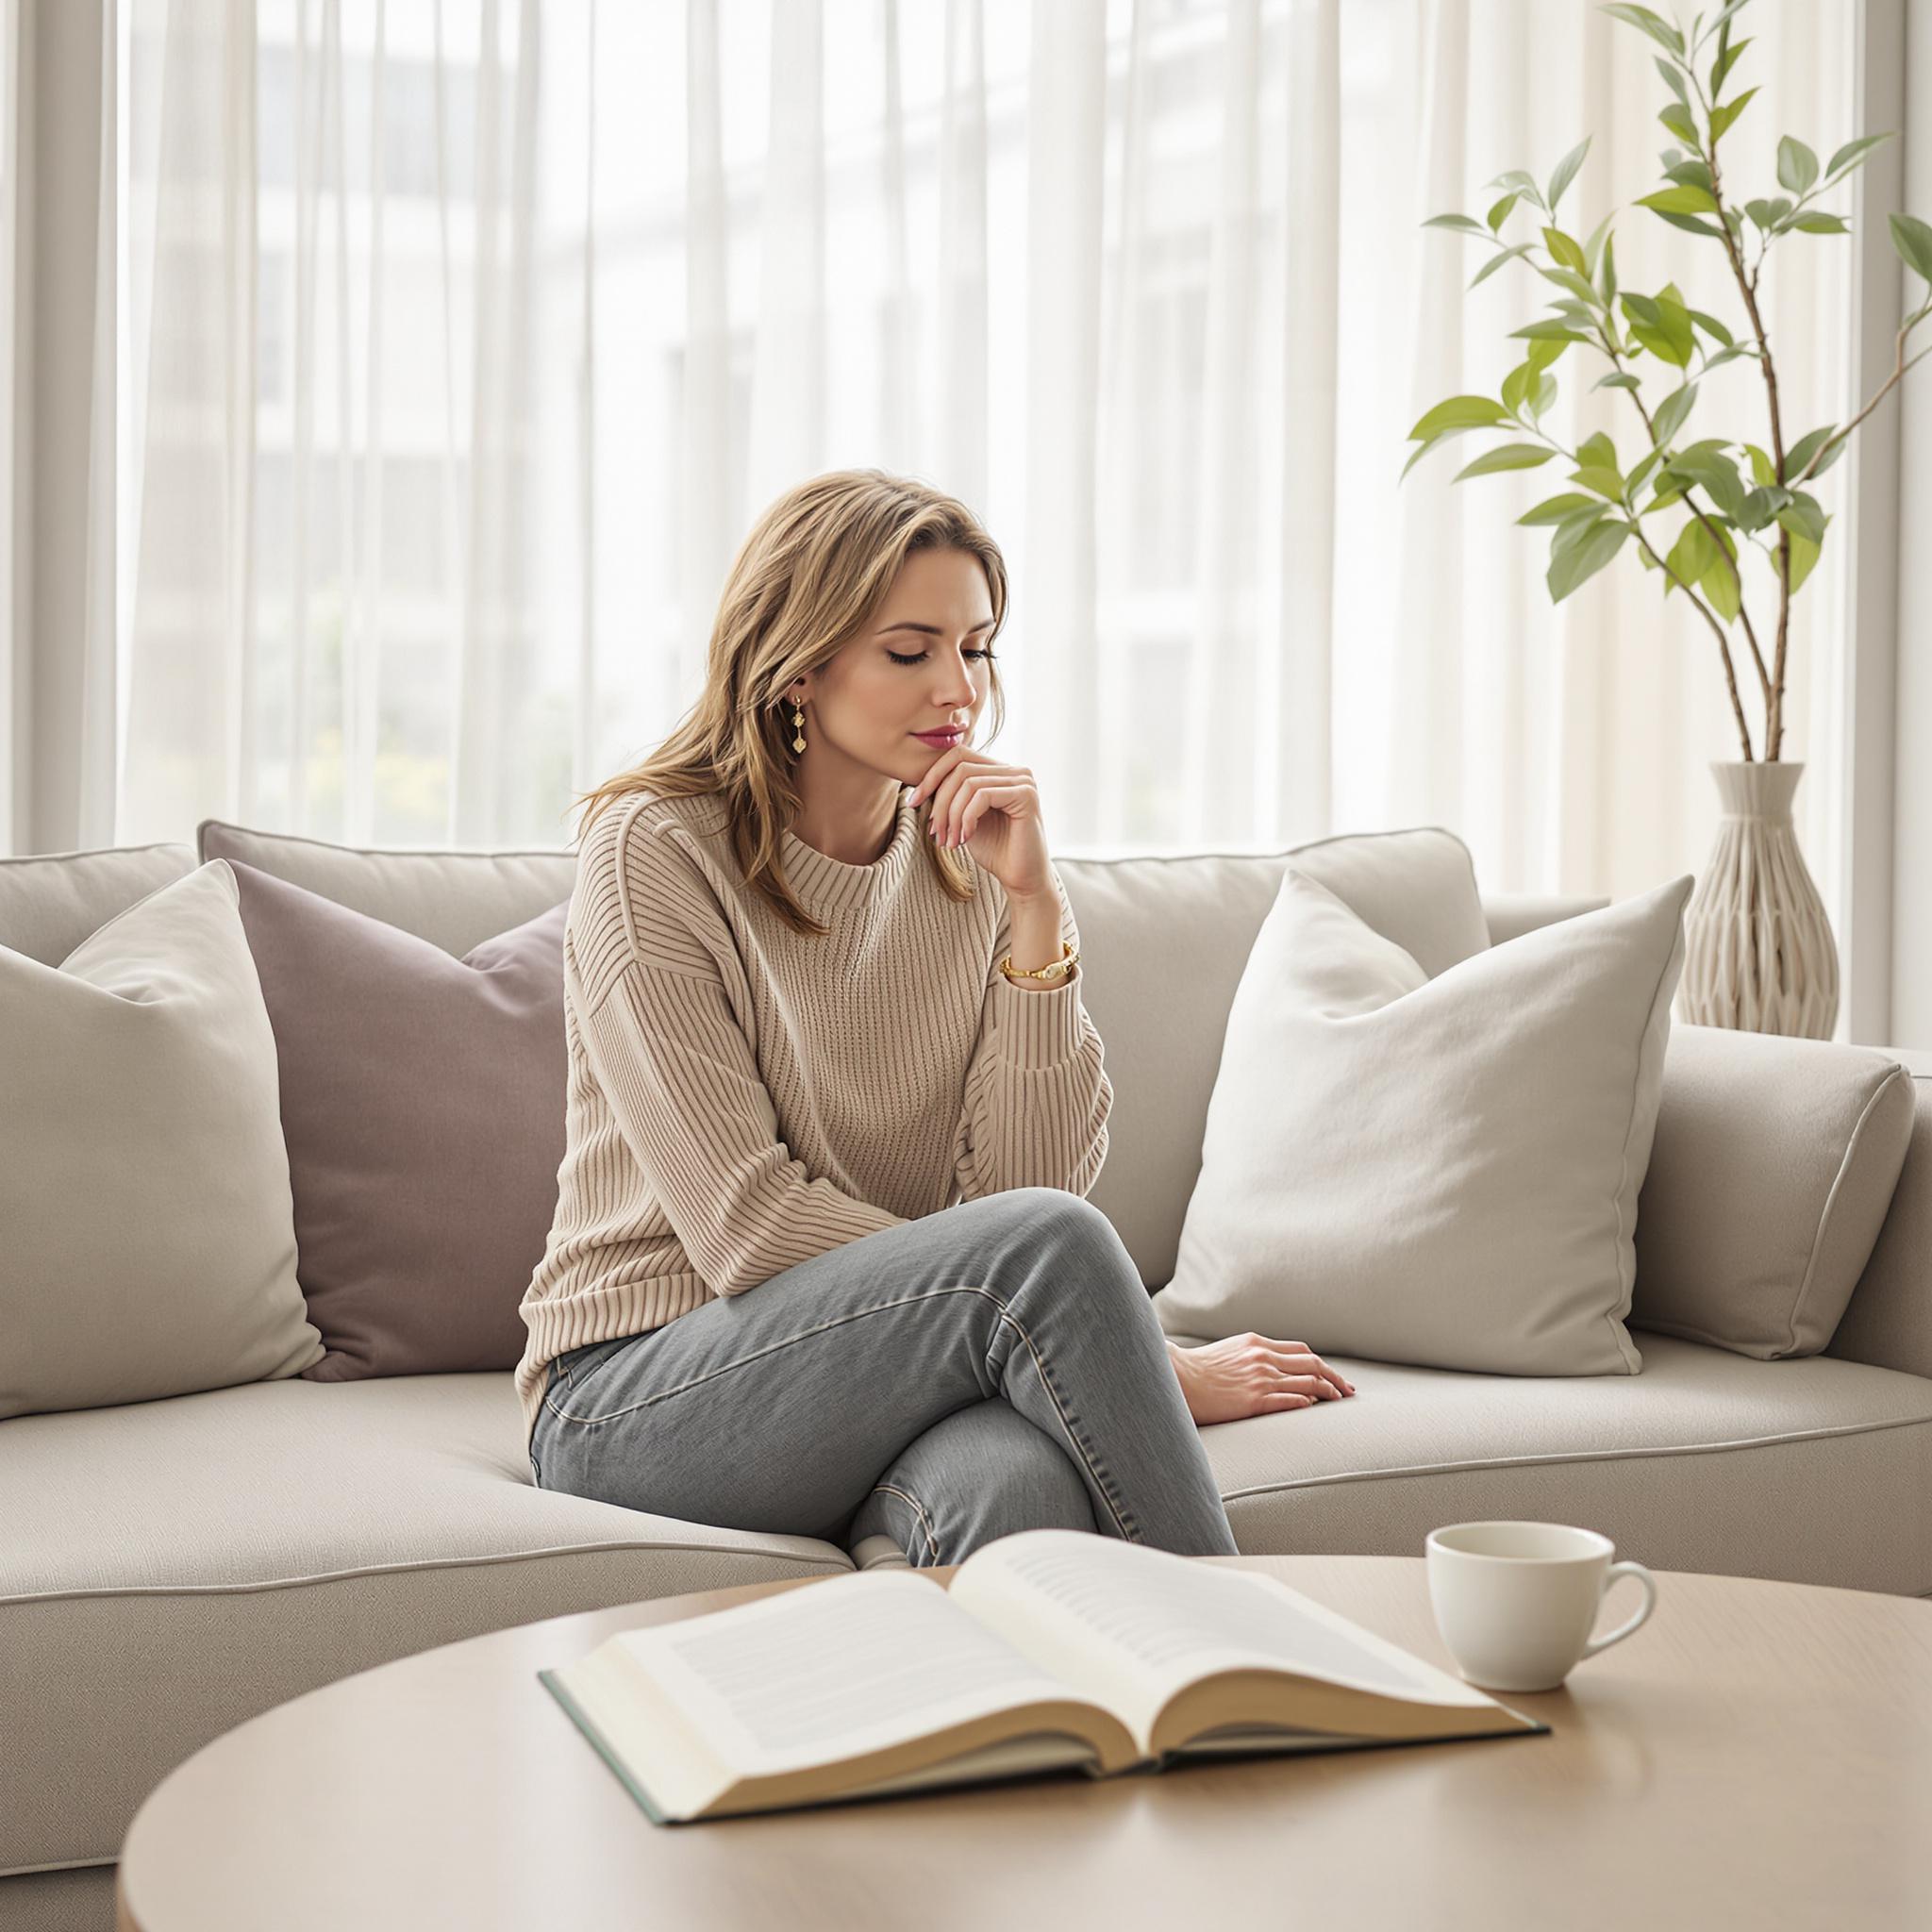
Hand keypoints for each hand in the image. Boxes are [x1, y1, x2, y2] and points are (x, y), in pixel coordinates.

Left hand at [907, 746, 1054, 900]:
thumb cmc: (994, 850)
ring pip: (968, 783)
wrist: (1021, 879)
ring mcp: (1023, 780)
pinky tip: (966, 838)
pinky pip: (982, 796)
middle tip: (935, 832)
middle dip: (940, 801)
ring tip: (949, 841)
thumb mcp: (964, 818)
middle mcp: (1014, 770)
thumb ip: (951, 796)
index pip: (958, 755)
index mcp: (999, 771)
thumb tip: (919, 783)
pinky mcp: (1026, 795)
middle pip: (960, 768)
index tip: (913, 802)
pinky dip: (967, 819)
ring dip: (951, 815)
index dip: (932, 776)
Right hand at [1169, 1332, 1356, 1426]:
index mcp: (1257, 1344)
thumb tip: (1272, 1364)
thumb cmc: (1198, 1368)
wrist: (1177, 1377)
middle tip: (1349, 1390)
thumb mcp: (1229, 1351)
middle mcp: (1263, 1358)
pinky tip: (1316, 1407)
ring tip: (1340, 1401)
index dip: (1322, 1364)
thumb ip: (1252, 1355)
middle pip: (1313, 1365)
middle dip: (1335, 1378)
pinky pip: (1290, 1401)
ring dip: (1329, 1392)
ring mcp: (1260, 1379)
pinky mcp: (1254, 1400)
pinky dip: (1307, 1403)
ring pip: (1308, 1383)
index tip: (1333, 1375)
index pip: (1301, 1352)